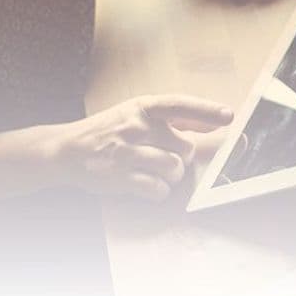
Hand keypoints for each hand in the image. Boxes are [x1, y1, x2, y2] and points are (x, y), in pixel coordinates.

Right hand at [51, 94, 232, 201]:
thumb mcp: (137, 114)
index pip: (180, 104)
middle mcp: (136, 126)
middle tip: (162, 156)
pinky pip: (157, 189)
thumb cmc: (109, 131)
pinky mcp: (120, 176)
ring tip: (153, 170)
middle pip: (184, 148)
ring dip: (171, 176)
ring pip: (174, 170)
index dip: (206, 110)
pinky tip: (144, 184)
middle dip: (181, 158)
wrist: (67, 149)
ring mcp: (127, 152)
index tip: (229, 116)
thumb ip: (175, 119)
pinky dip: (158, 191)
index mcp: (143, 106)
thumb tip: (214, 121)